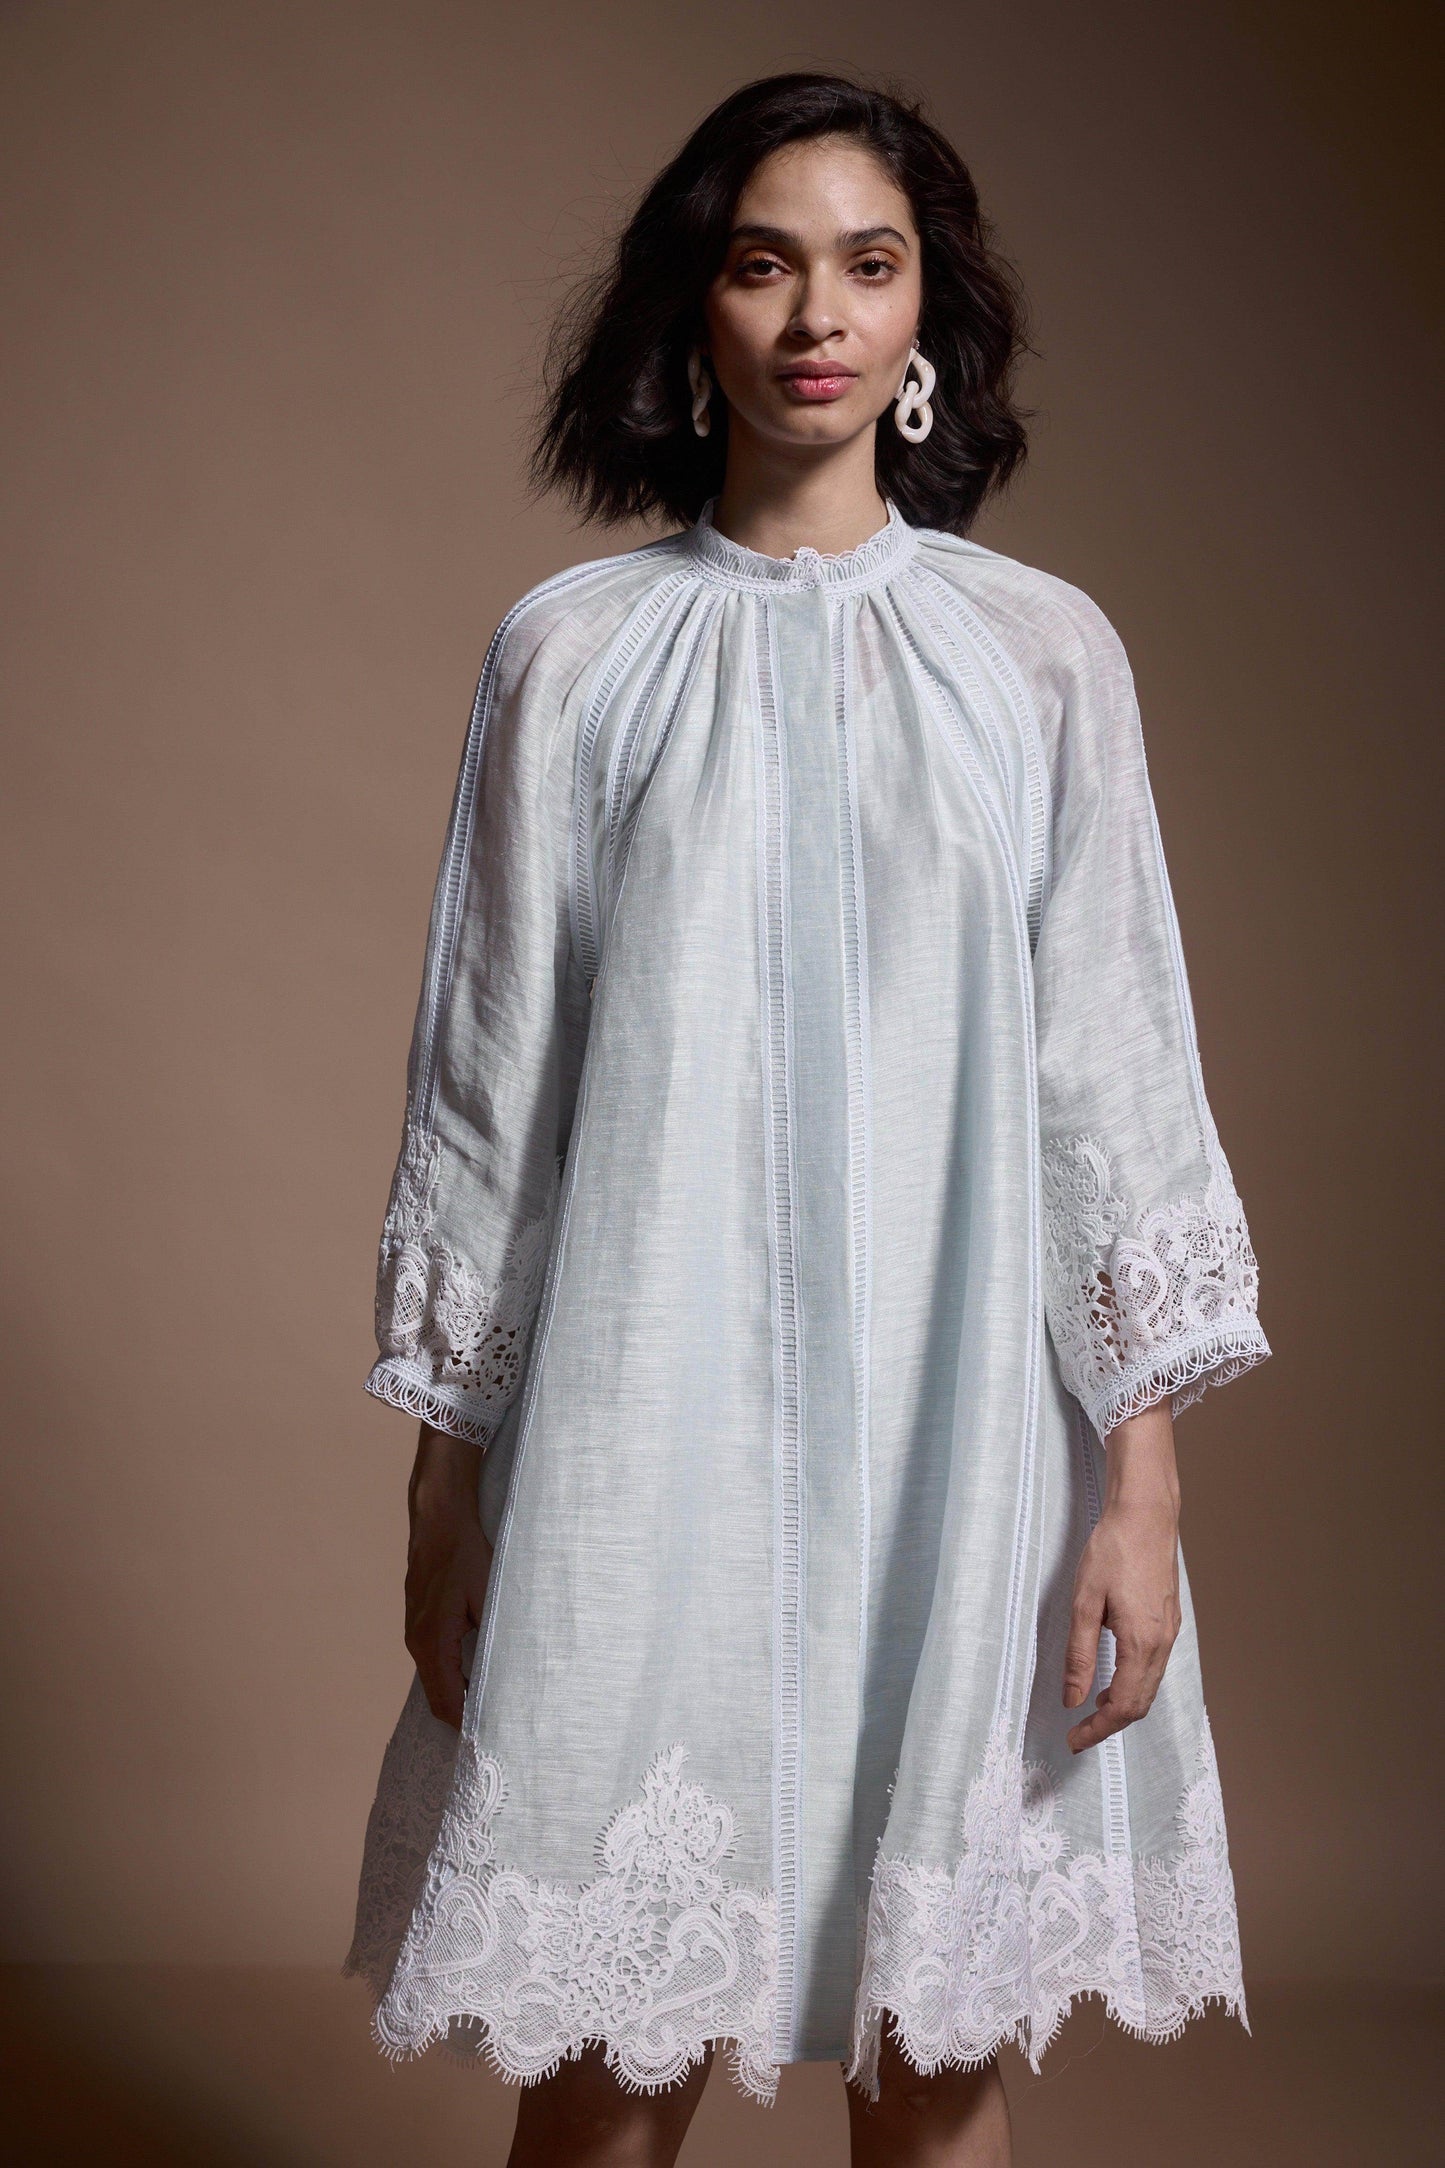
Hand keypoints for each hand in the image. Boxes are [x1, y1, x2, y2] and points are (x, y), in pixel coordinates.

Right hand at [404, 1423, 492, 1728]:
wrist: (439, 1520)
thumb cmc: (466, 1555)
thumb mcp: (489, 1596)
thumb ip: (493, 1638)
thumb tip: (506, 1675)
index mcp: (433, 1641)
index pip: (448, 1702)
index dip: (468, 1726)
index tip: (491, 1742)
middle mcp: (417, 1643)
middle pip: (438, 1699)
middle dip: (462, 1719)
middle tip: (495, 1733)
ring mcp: (414, 1633)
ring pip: (434, 1682)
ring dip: (456, 1698)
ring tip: (489, 1710)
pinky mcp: (418, 1624)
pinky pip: (432, 1664)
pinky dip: (450, 1679)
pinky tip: (474, 1679)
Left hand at [1062, 1401, 1181, 1752]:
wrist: (1146, 1513)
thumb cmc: (1113, 1551)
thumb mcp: (1084, 1602)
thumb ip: (1080, 1655)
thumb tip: (1073, 1698)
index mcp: (1142, 1642)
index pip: (1124, 1706)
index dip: (1098, 1729)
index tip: (1074, 1740)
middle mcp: (1163, 1642)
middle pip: (1141, 1703)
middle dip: (1111, 1723)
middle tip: (1080, 1732)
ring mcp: (1170, 1631)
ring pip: (1150, 1686)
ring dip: (1124, 1704)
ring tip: (1093, 1707)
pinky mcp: (1170, 1618)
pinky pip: (1155, 1666)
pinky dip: (1135, 1682)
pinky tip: (1114, 1675)